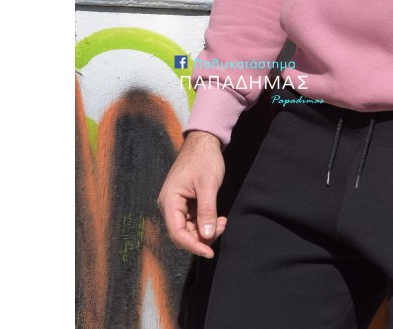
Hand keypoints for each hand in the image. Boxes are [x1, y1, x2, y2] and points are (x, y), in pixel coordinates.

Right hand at [157, 130, 227, 257]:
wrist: (204, 141)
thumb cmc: (204, 159)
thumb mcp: (208, 184)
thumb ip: (207, 210)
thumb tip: (207, 235)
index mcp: (169, 201)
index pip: (177, 233)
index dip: (193, 245)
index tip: (209, 252)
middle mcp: (169, 205)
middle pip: (182, 234)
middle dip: (202, 237)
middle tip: (222, 228)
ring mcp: (177, 204)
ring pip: (189, 229)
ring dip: (205, 230)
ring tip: (223, 222)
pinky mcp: (185, 203)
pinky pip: (193, 220)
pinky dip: (206, 222)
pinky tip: (219, 219)